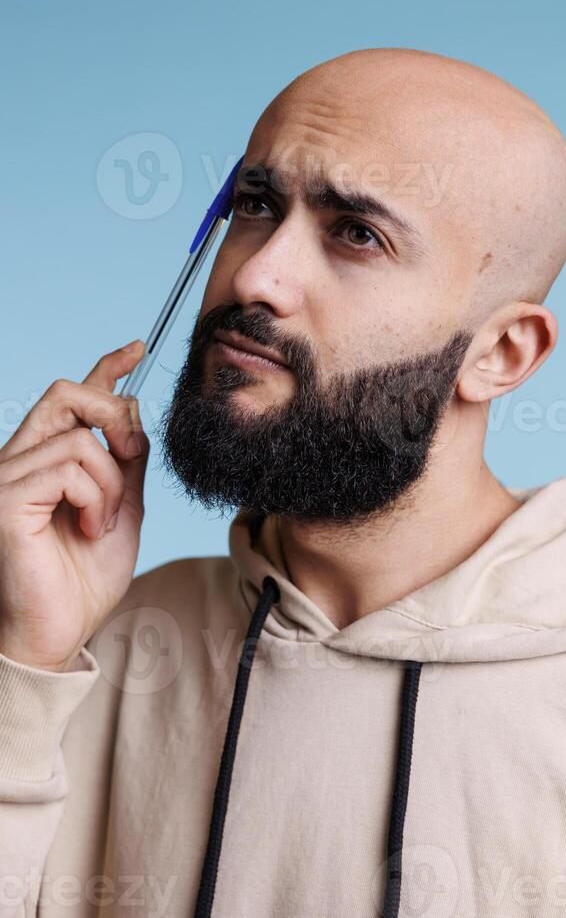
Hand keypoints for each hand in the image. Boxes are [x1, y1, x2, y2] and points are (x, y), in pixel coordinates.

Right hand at [0, 340, 149, 671]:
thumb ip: (125, 463)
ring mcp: (6, 475)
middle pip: (67, 394)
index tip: (137, 349)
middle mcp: (19, 458)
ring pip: (79, 439)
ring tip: (103, 523)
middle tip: (130, 457)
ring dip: (112, 483)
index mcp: (46, 460)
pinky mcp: (5, 498)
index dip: (105, 368)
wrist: (59, 631)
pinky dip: (95, 498)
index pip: (73, 399)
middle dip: (114, 415)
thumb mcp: (120, 509)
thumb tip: (132, 413)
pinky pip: (67, 468)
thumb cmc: (84, 578)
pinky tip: (90, 529)